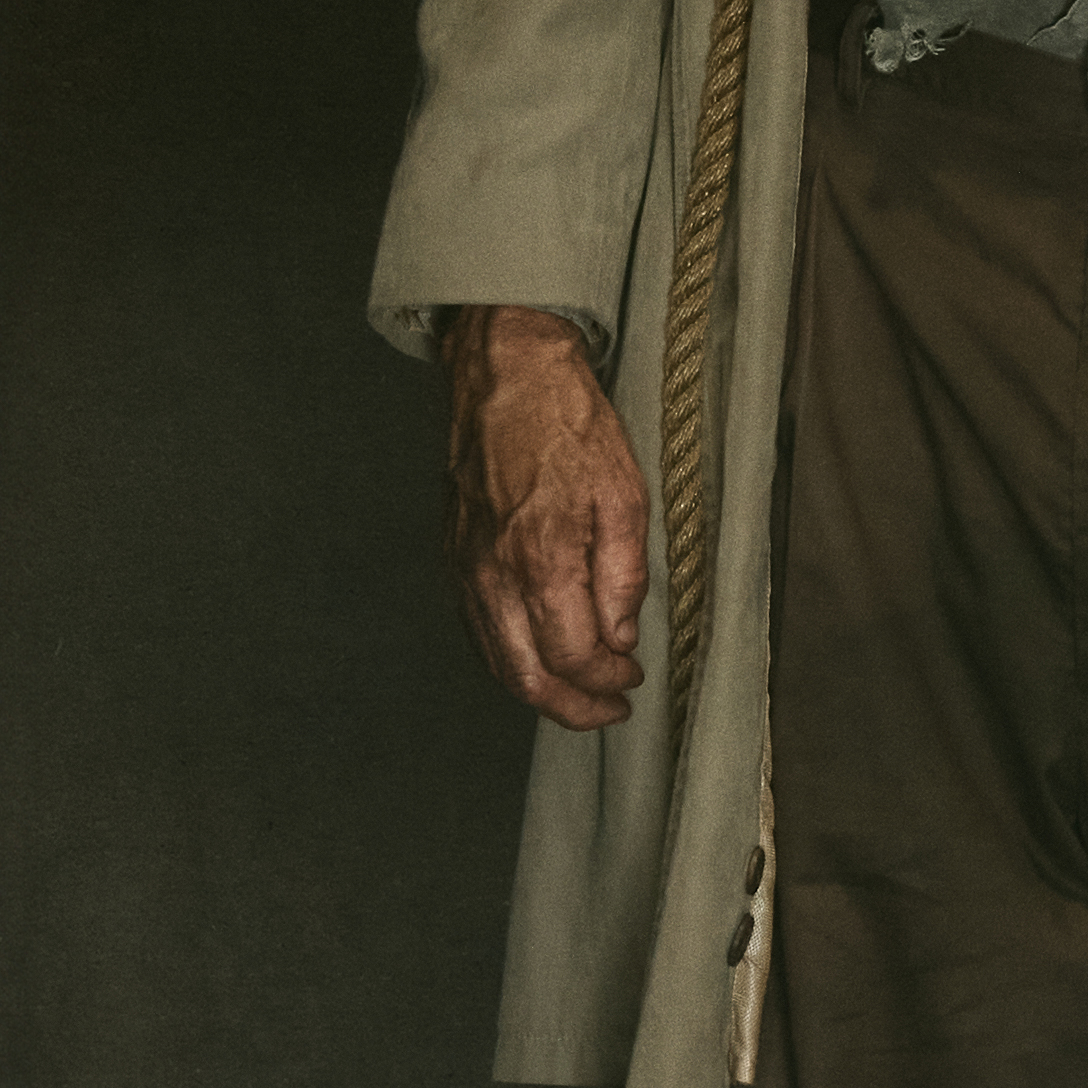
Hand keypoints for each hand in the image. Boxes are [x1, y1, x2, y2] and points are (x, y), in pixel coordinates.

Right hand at [444, 306, 647, 730]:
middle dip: (570, 708)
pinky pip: (477, 628)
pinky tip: (538, 655)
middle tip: (609, 711)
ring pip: (494, 660)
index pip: (572, 657)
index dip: (606, 682)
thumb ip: (623, 578)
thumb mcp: (626, 498)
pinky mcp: (454, 556)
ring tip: (580, 693)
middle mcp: (492, 575)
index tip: (633, 680)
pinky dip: (509, 657)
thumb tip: (620, 638)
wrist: (505, 377)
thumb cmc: (570, 428)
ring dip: (539, 689)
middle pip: (524, 677)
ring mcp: (466, 568)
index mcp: (541, 561)